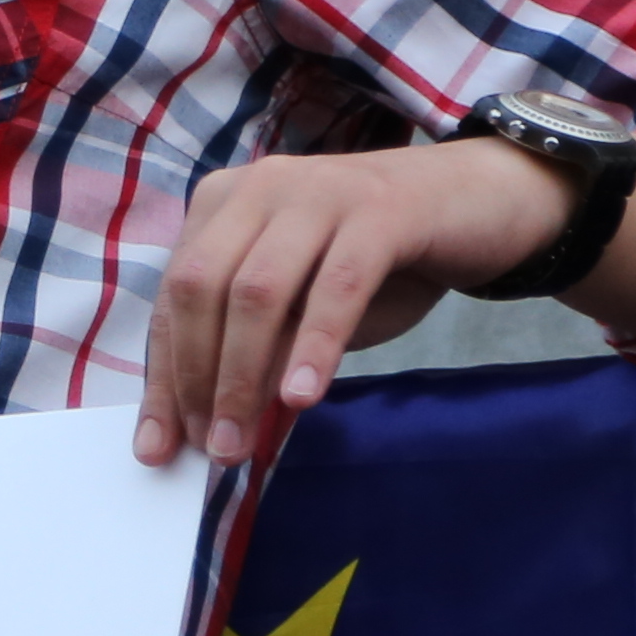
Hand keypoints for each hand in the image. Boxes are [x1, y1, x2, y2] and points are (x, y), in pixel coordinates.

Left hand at [131, 141, 574, 470]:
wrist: (476, 201)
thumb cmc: (376, 261)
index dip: (163, 376)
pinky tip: (301, 397)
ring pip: (257, 291)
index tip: (158, 447)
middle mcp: (261, 187)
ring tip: (242, 441)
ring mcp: (319, 192)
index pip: (173, 299)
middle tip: (211, 448)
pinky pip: (336, 287)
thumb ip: (259, 350)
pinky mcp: (380, 211)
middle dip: (197, 378)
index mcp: (224, 203)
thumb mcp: (303, 308)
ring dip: (243, 375)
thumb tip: (211, 425)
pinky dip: (313, 346)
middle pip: (200, 289)